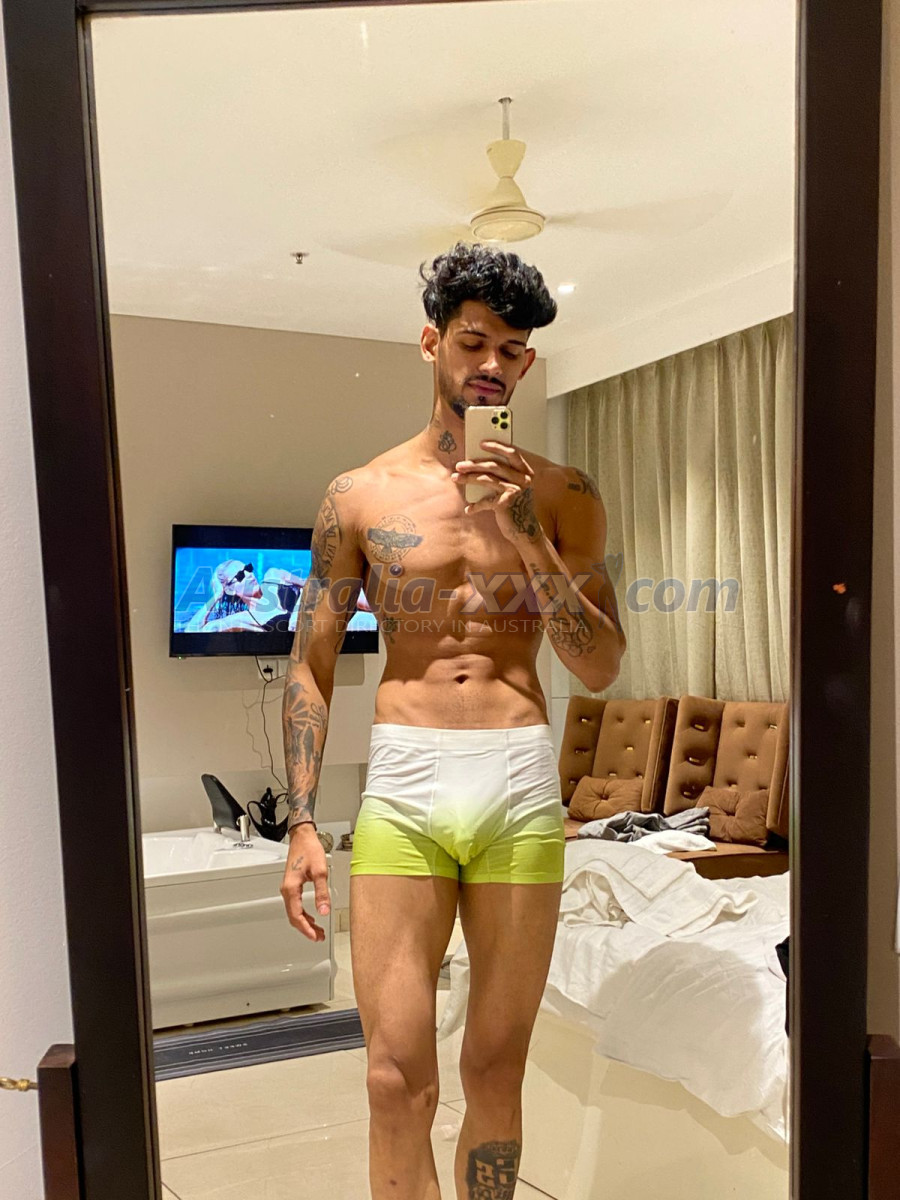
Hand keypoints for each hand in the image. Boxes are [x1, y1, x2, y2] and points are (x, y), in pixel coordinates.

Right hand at [280, 826, 329, 941]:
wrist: (302, 837)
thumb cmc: (309, 849)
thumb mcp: (320, 872)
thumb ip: (322, 893)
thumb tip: (324, 910)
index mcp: (291, 888)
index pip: (296, 915)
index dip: (306, 929)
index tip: (314, 936)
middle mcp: (286, 890)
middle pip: (294, 916)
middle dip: (306, 929)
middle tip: (318, 937)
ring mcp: (288, 888)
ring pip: (294, 912)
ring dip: (305, 923)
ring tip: (317, 931)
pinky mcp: (292, 886)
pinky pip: (296, 905)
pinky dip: (303, 914)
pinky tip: (312, 917)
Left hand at [451, 439, 543, 543]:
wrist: (525, 530)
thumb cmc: (517, 507)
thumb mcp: (514, 488)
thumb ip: (503, 475)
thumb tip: (477, 463)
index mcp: (526, 473)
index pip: (512, 453)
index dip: (497, 446)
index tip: (481, 443)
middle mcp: (522, 480)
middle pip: (494, 465)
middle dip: (474, 463)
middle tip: (460, 465)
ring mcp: (515, 491)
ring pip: (487, 479)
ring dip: (468, 478)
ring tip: (456, 478)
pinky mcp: (506, 504)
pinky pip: (485, 501)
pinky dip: (475, 506)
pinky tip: (468, 509)